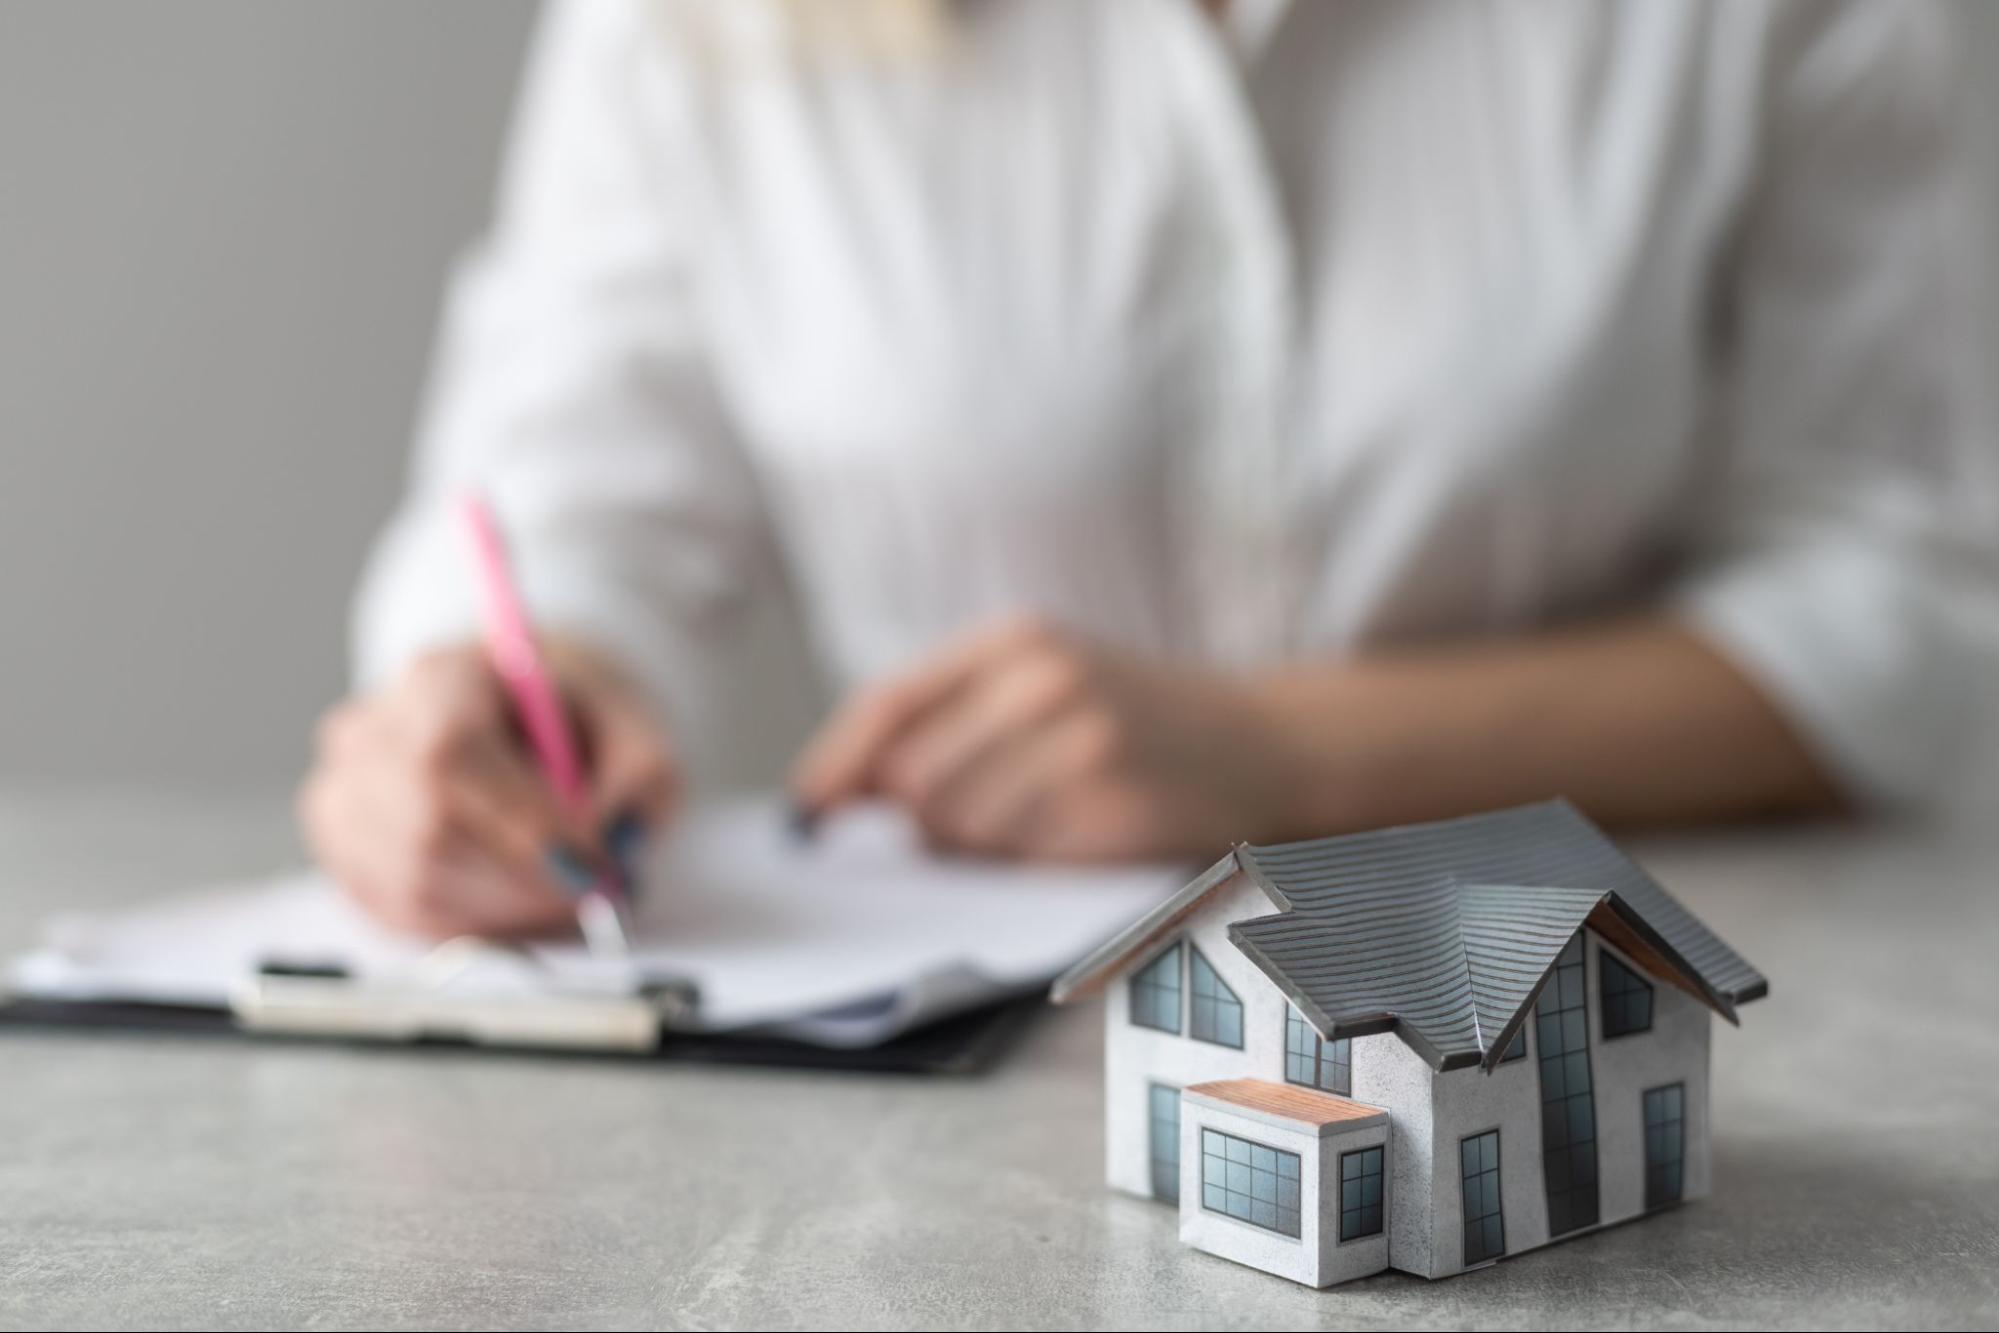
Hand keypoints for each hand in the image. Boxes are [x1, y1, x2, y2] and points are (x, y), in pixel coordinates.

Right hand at [298, 636, 677, 937]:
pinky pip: (400, 910)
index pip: (450, 754)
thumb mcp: (635, 727)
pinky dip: (473, 922)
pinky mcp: (345, 850)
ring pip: (410, 878)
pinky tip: (520, 902)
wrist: (517, 717)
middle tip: (592, 893)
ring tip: (565, 894)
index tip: (591, 864)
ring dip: (504, 906)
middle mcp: (372, 731)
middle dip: (522, 878)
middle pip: (424, 824)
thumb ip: (640, 776)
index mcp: (439, 676)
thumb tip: (612, 843)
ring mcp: (344, 792)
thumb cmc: (574, 720)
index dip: (521, 824)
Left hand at [788, 616, 1298, 861]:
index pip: (888, 704)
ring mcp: (1082, 740)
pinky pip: (1020, 858)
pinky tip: (1073, 836)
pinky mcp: (1112, 803)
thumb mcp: (1049, 680)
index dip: (837, 766)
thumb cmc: (1138, 718)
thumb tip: (855, 792)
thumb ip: (956, 718)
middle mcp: (1044, 679)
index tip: (810, 814)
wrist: (1265, 742)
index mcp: (1015, 641)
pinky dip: (1028, 862)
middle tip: (969, 825)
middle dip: (919, 821)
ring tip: (1036, 823)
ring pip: (960, 826)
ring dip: (975, 846)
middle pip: (913, 780)